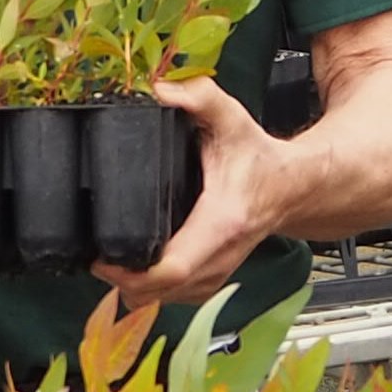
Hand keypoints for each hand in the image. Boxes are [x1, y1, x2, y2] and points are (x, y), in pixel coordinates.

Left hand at [92, 76, 281, 307]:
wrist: (296, 187)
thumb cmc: (260, 158)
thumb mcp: (231, 119)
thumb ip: (200, 97)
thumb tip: (159, 89)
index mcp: (221, 224)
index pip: (173, 268)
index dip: (130, 273)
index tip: (100, 258)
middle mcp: (221, 257)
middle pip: (161, 293)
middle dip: (120, 281)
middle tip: (95, 255)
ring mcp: (218, 273)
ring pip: (166, 301)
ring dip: (134, 288)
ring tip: (111, 259)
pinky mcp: (213, 279)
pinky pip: (175, 298)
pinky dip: (152, 291)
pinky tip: (135, 268)